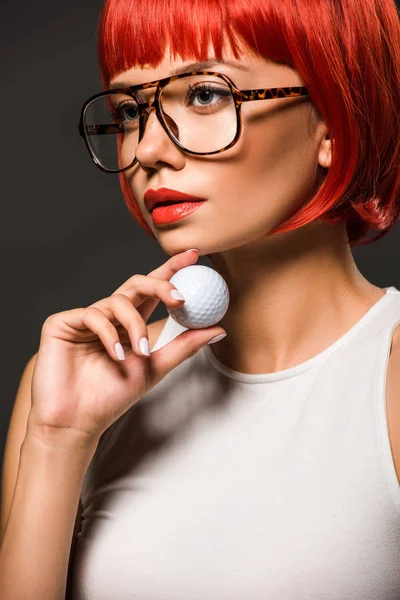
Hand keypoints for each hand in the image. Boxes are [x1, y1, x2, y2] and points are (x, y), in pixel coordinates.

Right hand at [28, 250, 225, 443]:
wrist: (77, 420)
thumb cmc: (113, 396)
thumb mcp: (156, 367)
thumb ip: (184, 346)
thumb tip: (219, 330)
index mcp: (130, 322)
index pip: (153, 290)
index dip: (172, 270)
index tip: (195, 256)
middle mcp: (109, 315)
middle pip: (136, 283)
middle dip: (161, 284)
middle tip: (180, 298)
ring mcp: (86, 318)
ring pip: (118, 300)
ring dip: (136, 326)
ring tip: (141, 353)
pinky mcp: (63, 322)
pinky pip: (93, 315)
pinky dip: (110, 334)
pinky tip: (116, 354)